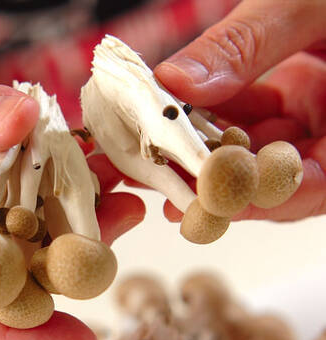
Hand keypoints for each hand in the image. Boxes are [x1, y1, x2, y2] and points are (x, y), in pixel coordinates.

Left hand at [155, 0, 325, 221]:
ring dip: (203, 145)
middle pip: (273, 176)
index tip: (202, 195)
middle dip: (213, 176)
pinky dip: (213, 112)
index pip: (308, 185)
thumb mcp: (310, 3)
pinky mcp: (299, 95)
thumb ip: (248, 44)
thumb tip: (177, 81)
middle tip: (158, 177)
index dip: (253, 196)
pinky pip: (250, 116)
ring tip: (153, 144)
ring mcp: (318, 115)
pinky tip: (176, 106)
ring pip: (253, 148)